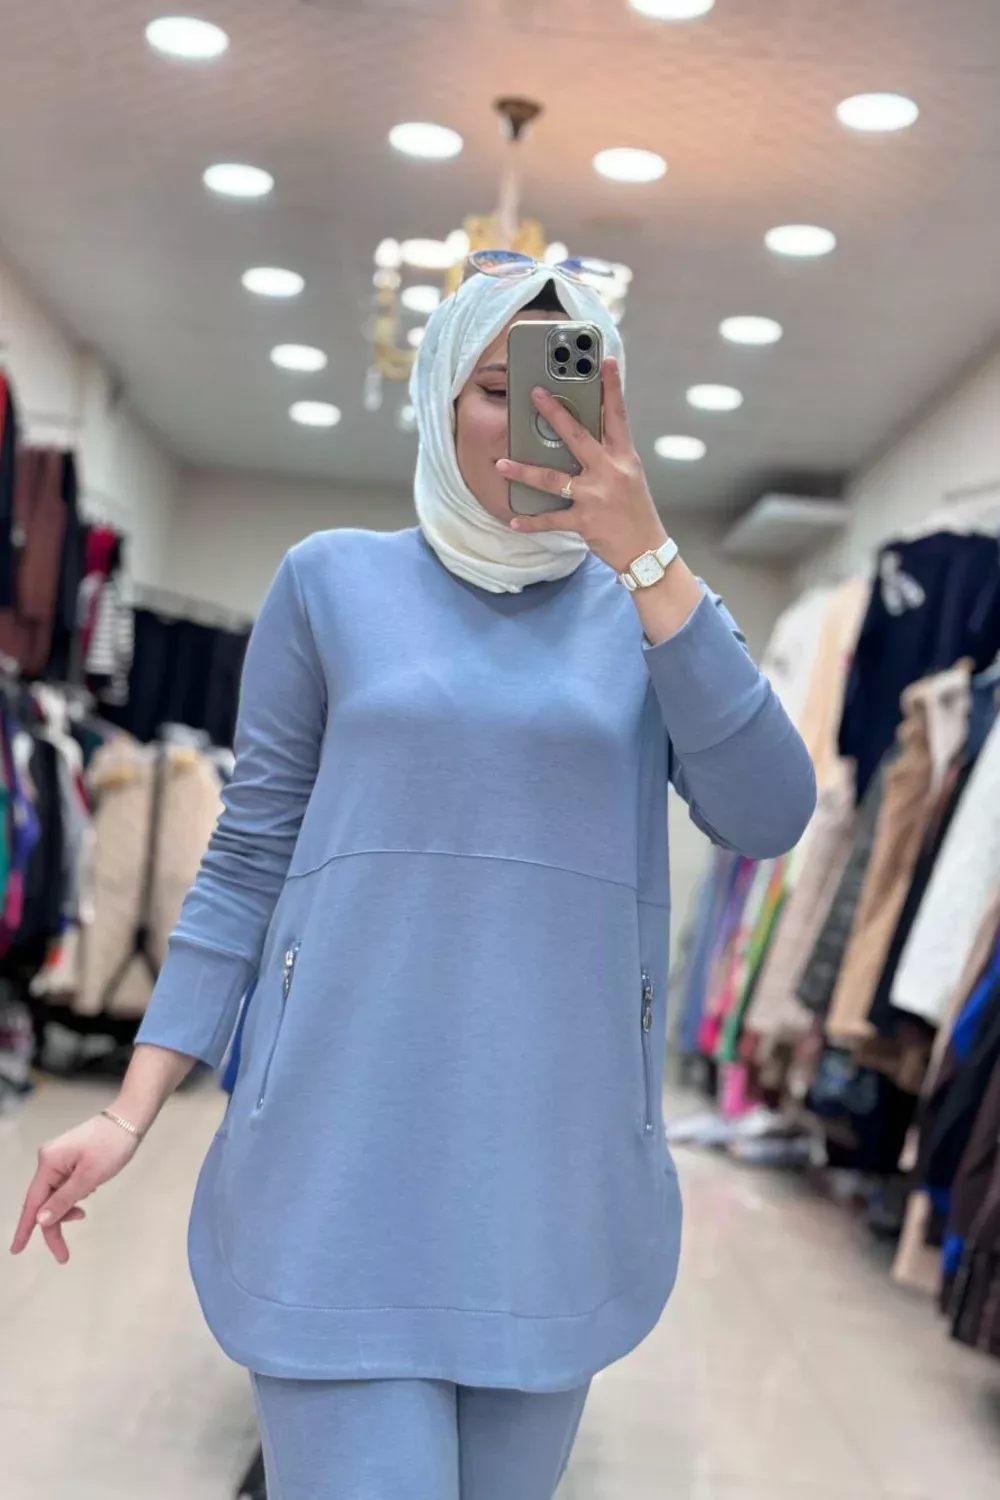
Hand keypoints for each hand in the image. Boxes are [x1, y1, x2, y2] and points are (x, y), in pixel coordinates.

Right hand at [10, 1114, 141, 1264]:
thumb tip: (40, 1220)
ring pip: (55, 1195)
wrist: (130, 1119)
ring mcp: (58, 1158)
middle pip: (44, 1201)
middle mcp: (48, 1159)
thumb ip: (64, 1200)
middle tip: (64, 1254)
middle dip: (54, 1225)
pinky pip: (64, 1185)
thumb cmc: (112, 1146)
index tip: (17, 1251)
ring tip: (85, 1212)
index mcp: (49, 1162)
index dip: (25, 1229)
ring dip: (67, 1208)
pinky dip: (73, 1196)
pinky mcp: (70, 1157)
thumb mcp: (90, 1177)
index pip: (33, 1203)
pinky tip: (89, 1191)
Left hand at [496, 358, 668, 574]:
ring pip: (554, 479)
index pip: (619, 416)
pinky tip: (513, 519)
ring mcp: (595, 497)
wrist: (646, 550)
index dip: (613, 387)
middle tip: (535, 394)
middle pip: (578, 437)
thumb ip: (608, 453)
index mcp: (624, 457)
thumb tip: (581, 434)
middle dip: (555, 413)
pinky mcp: (584, 521)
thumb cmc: (636, 510)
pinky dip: (531, 521)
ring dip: (525, 471)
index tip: (606, 362)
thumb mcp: (630, 474)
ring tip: (502, 463)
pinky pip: (551, 520)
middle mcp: (609, 472)